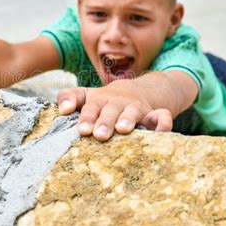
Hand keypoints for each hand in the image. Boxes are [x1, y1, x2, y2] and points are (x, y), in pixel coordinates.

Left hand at [57, 79, 172, 141]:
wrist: (136, 91)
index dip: (86, 115)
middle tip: (99, 135)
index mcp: (99, 99)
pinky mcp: (153, 114)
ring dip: (128, 119)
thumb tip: (62, 109)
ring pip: (132, 111)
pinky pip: (161, 116)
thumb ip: (70, 98)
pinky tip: (163, 131)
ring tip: (123, 129)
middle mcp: (117, 102)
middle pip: (110, 109)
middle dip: (105, 121)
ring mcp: (135, 107)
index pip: (90, 105)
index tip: (82, 129)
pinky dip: (163, 122)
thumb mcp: (86, 96)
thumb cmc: (104, 100)